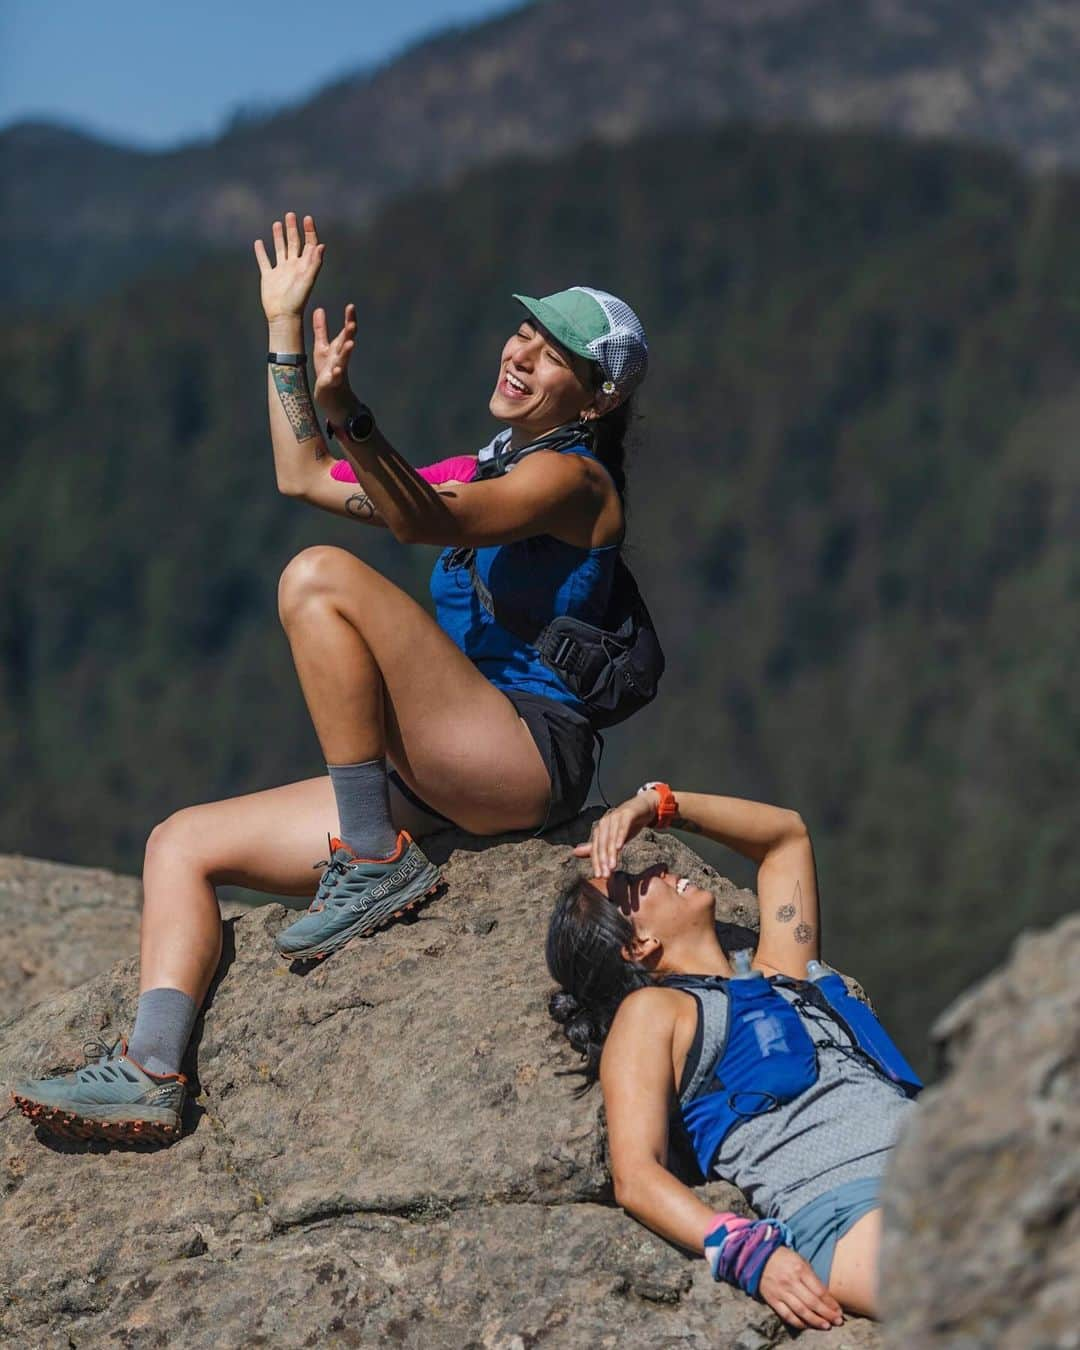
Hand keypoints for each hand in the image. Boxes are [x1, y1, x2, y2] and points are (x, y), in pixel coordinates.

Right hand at [254, 212, 324, 322]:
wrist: (283, 316)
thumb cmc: (298, 300)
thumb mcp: (308, 279)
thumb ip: (314, 263)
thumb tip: (321, 245)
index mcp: (304, 266)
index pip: (309, 244)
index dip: (309, 231)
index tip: (307, 218)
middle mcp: (293, 266)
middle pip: (294, 243)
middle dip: (293, 229)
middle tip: (291, 214)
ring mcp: (281, 271)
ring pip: (280, 249)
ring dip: (279, 237)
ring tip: (277, 223)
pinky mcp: (269, 277)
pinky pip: (264, 261)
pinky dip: (261, 252)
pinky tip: (258, 242)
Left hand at [312, 303, 358, 422]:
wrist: (330, 395)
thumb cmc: (326, 369)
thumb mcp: (322, 347)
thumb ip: (321, 329)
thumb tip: (319, 309)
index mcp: (339, 348)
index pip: (347, 331)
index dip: (349, 319)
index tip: (351, 306)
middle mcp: (341, 357)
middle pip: (347, 342)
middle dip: (350, 333)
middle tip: (352, 322)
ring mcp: (338, 370)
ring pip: (343, 360)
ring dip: (347, 352)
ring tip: (351, 343)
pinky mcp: (332, 382)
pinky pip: (335, 378)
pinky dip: (336, 374)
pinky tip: (336, 370)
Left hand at [573, 792, 656, 877]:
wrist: (643, 807)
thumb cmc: (626, 824)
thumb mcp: (612, 838)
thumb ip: (597, 846)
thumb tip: (575, 852)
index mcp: (600, 829)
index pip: (595, 849)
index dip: (596, 863)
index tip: (599, 876)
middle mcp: (605, 822)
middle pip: (601, 844)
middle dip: (603, 861)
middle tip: (605, 875)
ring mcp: (615, 817)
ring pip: (611, 838)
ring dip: (611, 853)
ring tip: (612, 867)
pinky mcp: (627, 814)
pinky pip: (622, 827)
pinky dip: (620, 836)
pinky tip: (619, 847)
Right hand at [758, 1248, 842, 1330]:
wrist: (759, 1257)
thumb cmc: (784, 1258)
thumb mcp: (800, 1261)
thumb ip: (812, 1278)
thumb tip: (826, 1297)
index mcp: (800, 1269)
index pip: (819, 1290)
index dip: (831, 1303)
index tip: (839, 1311)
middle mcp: (790, 1282)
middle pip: (812, 1303)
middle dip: (827, 1314)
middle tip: (838, 1322)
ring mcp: (781, 1292)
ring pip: (801, 1312)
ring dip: (816, 1321)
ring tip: (826, 1326)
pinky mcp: (772, 1300)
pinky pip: (787, 1315)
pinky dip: (798, 1323)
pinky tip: (807, 1325)